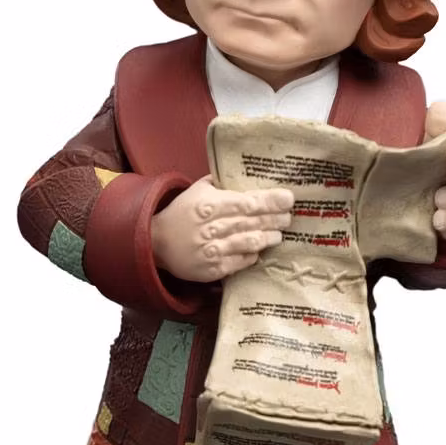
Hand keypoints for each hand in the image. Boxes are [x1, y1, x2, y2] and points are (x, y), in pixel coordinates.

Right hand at [151, 176, 293, 281]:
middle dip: (274, 219)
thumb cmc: (182, 212)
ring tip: (278, 234)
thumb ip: (222, 183)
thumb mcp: (198, 190)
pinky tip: (258, 249)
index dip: (270, 201)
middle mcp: (211, 227)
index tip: (288, 198)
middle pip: (252, 222)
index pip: (246, 202)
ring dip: (268, 238)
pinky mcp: (213, 269)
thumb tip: (250, 175)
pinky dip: (252, 255)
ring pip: (249, 242)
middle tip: (288, 217)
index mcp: (209, 204)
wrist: (156, 242)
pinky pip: (240, 262)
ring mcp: (212, 250)